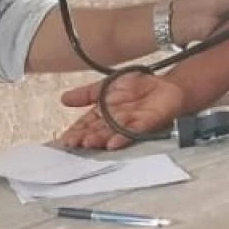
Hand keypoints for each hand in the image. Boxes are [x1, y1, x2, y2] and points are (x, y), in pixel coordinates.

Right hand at [58, 72, 186, 150]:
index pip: (85, 125)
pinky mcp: (145, 125)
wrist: (165, 85)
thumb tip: (63, 99)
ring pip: (111, 134)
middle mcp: (113, 122)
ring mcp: (128, 125)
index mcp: (102, 114)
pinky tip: (113, 143)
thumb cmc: (138, 88)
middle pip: (96, 131)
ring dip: (100, 139)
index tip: (65, 139)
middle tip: (73, 143)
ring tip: (88, 143)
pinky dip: (122, 138)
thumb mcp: (106, 86)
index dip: (75, 131)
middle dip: (85, 138)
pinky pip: (132, 132)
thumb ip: (86, 94)